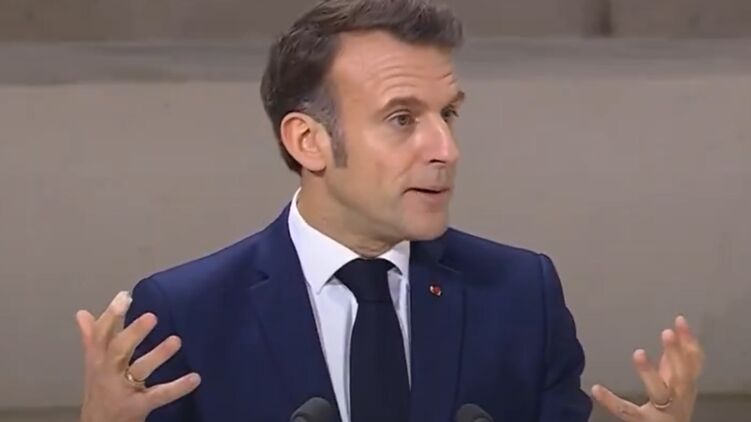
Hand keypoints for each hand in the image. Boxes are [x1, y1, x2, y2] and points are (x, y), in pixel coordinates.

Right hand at [76, 291, 200, 421]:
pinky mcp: (137, 406)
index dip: (111, 315)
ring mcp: (122, 390)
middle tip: (152, 316)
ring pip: (139, 370)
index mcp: (97, 361)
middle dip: (132, 333)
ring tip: (176, 340)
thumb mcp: (94, 365)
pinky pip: (159, 395)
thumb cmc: (100, 390)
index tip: (124, 296)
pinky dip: (177, 387)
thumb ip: (92, 338)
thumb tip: (81, 313)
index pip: (101, 335)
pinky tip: (195, 378)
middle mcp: (107, 373)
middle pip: (117, 350)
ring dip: (158, 355)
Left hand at [592, 316, 703, 421]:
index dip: (689, 342)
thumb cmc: (673, 406)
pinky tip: (596, 388)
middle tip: (667, 332)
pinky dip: (611, 401)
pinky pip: (627, 412)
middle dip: (676, 353)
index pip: (693, 362)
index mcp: (686, 386)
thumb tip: (676, 331)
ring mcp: (662, 411)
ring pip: (659, 392)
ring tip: (637, 353)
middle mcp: (678, 398)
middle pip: (683, 376)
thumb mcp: (676, 382)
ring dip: (650, 372)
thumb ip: (674, 360)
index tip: (679, 319)